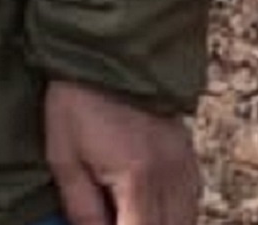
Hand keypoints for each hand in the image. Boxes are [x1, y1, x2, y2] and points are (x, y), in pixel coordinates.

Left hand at [44, 80, 201, 224]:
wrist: (113, 50)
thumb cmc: (80, 103)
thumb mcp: (65, 158)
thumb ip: (82, 208)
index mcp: (140, 176)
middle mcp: (172, 172)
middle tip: (117, 220)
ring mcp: (186, 161)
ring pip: (187, 217)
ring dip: (164, 224)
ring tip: (132, 217)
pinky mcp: (189, 151)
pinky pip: (192, 197)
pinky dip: (177, 214)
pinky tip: (156, 215)